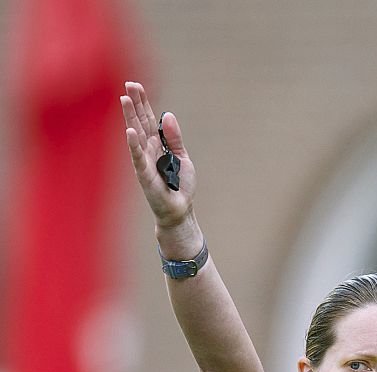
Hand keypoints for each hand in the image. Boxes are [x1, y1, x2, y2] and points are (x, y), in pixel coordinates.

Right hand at [120, 81, 196, 228]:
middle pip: (140, 122)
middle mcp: (148, 150)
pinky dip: (133, 145)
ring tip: (123, 99)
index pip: (148, 119)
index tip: (136, 85)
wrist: (180, 210)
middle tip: (128, 84)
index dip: (142, 102)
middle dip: (134, 103)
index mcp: (157, 145)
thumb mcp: (182, 157)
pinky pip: (138, 158)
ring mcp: (144, 161)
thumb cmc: (180, 186)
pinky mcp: (144, 175)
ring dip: (129, 117)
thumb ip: (174, 138)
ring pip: (136, 135)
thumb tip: (167, 114)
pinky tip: (129, 131)